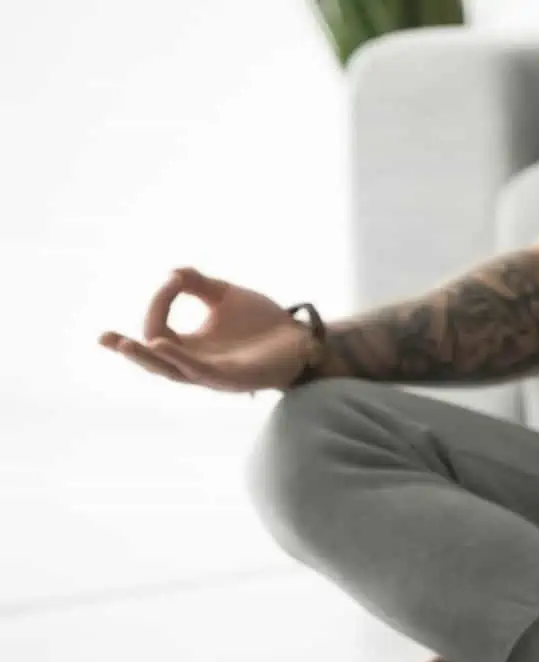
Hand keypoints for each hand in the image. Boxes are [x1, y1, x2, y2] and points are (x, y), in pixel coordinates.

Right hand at [99, 267, 311, 392]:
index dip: (161, 302)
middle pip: (155, 361)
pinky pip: (200, 371)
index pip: (159, 327)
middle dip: (130, 350)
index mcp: (191, 346)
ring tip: (124, 344)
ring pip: (172, 370)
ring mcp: (214, 375)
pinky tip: (163, 344)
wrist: (301, 338)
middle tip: (105, 338)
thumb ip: (199, 285)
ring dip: (148, 357)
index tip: (177, 279)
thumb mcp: (226, 296)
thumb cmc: (263, 322)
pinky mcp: (233, 379)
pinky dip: (180, 358)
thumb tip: (173, 271)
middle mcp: (196, 363)